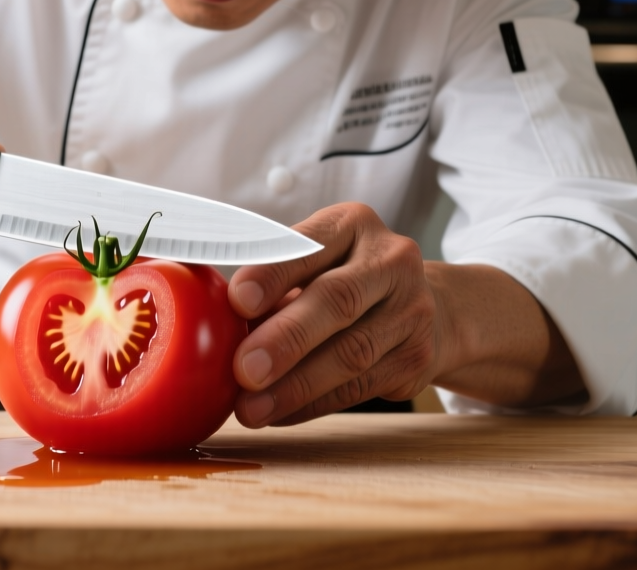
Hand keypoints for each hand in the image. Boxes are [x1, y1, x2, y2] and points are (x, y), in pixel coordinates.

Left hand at [227, 202, 444, 426]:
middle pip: (337, 300)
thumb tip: (207, 317)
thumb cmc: (342, 281)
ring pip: (351, 352)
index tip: (237, 301)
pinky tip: (279, 413)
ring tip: (251, 407)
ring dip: (295, 386)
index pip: (309, 245)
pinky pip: (359, 387)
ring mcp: (412, 310)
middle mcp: (391, 260)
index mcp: (352, 224)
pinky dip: (313, 404)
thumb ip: (270, 281)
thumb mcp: (313, 262)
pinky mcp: (417, 359)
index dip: (272, 274)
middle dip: (286, 339)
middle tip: (243, 369)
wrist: (429, 309)